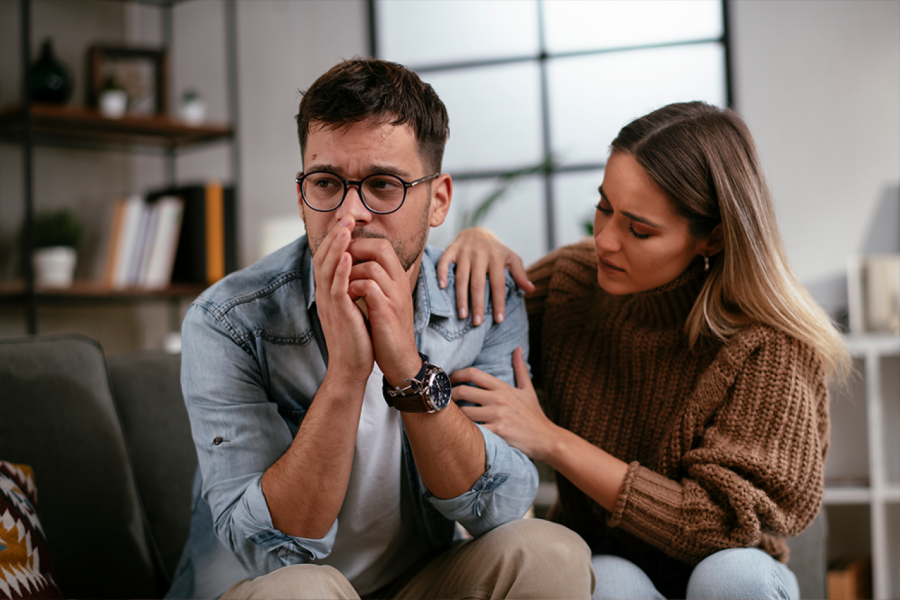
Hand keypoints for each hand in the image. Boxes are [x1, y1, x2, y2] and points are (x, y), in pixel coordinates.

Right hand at [312, 217, 373, 383]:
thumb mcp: (353, 307)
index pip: (328, 259)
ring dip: (337, 248)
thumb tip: (362, 271)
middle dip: (335, 236)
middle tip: (345, 217)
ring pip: (328, 269)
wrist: (351, 366)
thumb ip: (354, 288)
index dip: (335, 239)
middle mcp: (325, 295)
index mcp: (329, 292)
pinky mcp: (339, 314)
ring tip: (345, 230)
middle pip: (324, 258)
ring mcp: (330, 304)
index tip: (346, 222)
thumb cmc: (356, 338)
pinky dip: (341, 271)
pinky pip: (337, 289)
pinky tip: (348, 258)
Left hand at [346, 238, 420, 386]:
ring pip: (372, 267)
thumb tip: (383, 264)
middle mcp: (400, 283)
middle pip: (381, 248)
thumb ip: (385, 281)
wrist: (399, 358)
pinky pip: (368, 287)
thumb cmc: (389, 329)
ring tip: (342, 282)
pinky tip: (346, 296)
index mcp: (399, 278)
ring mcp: (394, 296)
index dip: (361, 243)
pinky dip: (353, 287)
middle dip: (356, 249)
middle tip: (339, 260)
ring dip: (351, 272)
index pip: (383, 245)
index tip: (343, 252)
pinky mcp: (386, 311)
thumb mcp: (389, 300)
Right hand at [436, 227, 534, 325]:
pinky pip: (444, 262)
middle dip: (478, 304)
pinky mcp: (452, 249)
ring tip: (462, 315)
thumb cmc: (496, 250)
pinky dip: (441, 274)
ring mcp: (465, 251)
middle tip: (477, 323)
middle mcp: (480, 254)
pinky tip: (442, 287)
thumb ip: (520, 274)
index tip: (499, 320)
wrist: (477, 231)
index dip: (499, 302)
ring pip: (461, 277)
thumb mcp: (511, 259)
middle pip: (478, 283)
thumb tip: (531, 290)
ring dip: (461, 297)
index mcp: (497, 257)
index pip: (498, 283)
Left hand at [450, 347, 554, 460]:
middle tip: (444, 400)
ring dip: (455, 415)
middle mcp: (498, 399)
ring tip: (449, 417)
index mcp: (503, 387)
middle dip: (450, 395)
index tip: (449, 379)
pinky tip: (460, 432)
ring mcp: (497, 416)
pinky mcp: (497, 433)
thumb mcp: (528, 390)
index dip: (456, 374)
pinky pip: (473, 430)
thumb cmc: (534, 415)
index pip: (474, 373)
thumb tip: (518, 348)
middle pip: (463, 391)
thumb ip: (520, 368)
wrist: (546, 438)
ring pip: (464, 412)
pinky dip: (465, 431)